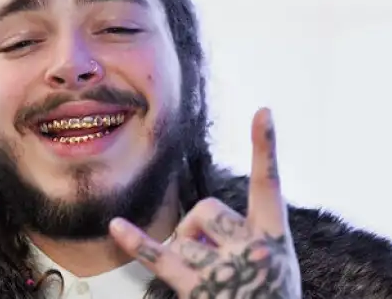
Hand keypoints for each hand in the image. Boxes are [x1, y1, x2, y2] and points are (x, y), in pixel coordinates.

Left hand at [110, 108, 301, 297]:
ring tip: (207, 276)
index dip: (266, 147)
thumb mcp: (276, 267)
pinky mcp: (197, 289)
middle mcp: (253, 250)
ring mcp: (225, 270)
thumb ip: (246, 235)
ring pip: (186, 230)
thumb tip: (195, 222)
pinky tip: (116, 225)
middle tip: (216, 258)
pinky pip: (160, 257)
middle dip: (199, 226)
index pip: (270, 185)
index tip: (263, 111)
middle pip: (206, 208)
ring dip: (186, 247)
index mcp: (275, 240)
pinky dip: (136, 242)